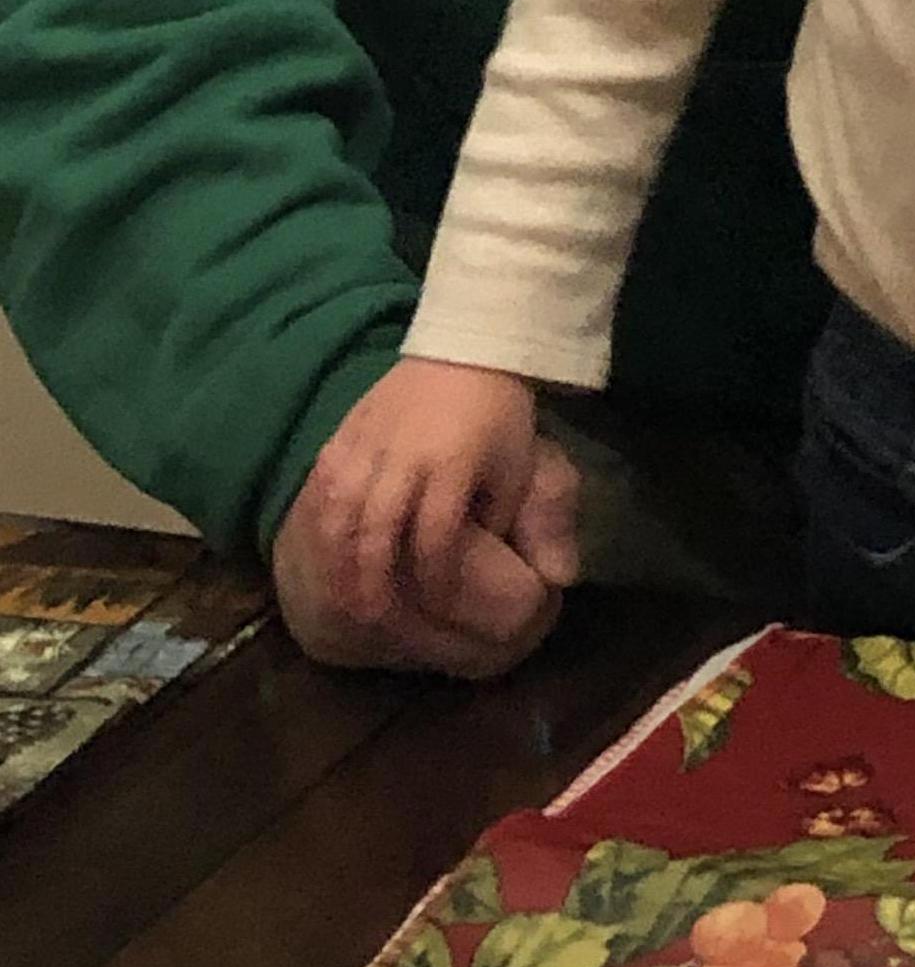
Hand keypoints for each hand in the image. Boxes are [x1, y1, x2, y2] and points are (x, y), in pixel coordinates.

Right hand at [279, 361, 579, 675]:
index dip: (434, 579)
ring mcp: (368, 443)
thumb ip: (518, 521)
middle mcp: (405, 456)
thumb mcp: (520, 465)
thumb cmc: (498, 414)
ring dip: (337, 559)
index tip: (434, 607)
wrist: (465, 347)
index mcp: (453, 463)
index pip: (435, 535)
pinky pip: (321, 487)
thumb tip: (542, 578)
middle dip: (371, 581)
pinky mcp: (345, 435)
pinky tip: (322, 553)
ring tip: (340, 596)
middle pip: (376, 529)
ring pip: (338, 513)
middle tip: (369, 619)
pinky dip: (319, 524)